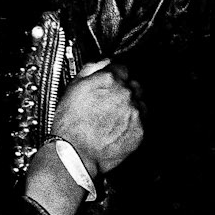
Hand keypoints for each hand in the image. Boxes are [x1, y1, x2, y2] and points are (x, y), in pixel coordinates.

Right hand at [48, 62, 143, 179]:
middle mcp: (126, 94)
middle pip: (134, 85)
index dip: (115, 76)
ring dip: (131, 106)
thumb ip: (92, 69)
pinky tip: (118, 127)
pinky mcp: (141, 129)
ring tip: (114, 117)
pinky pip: (143, 121)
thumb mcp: (74, 88)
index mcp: (109, 80)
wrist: (76, 152)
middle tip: (111, 103)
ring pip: (140, 103)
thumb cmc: (71, 124)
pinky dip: (134, 122)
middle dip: (125, 91)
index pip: (122, 69)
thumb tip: (104, 62)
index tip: (112, 83)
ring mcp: (135, 112)